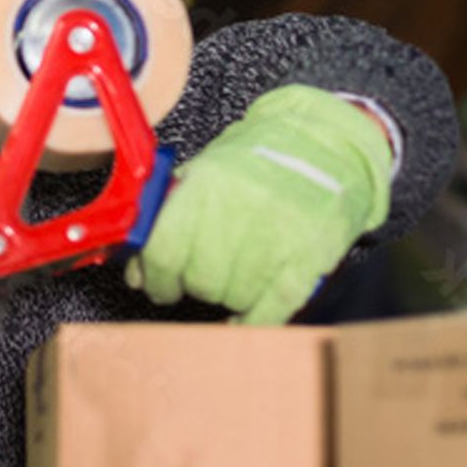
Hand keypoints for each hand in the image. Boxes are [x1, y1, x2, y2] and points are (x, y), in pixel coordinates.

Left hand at [125, 85, 393, 324]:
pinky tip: (247, 316)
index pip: (164, 250)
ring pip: (233, 297)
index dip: (157, 278)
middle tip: (204, 276)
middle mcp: (241, 209)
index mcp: (207, 185)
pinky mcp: (310, 256)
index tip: (160, 286)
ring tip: (237, 276)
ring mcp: (279, 234)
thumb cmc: (261, 161)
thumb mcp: (206, 172)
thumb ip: (167, 218)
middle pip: (200, 279)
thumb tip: (137, 270)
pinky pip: (271, 309)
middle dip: (196, 286)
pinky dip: (253, 320)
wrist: (329, 145)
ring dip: (228, 296)